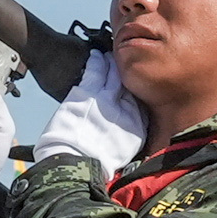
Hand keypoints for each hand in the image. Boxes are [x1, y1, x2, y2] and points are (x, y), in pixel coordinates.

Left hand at [39, 50, 147, 181]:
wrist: (76, 162)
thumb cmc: (97, 162)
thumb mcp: (126, 149)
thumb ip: (131, 131)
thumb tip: (131, 120)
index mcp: (136, 123)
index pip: (140, 98)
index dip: (136, 87)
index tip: (134, 81)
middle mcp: (124, 106)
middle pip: (128, 81)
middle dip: (127, 71)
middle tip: (126, 61)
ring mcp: (105, 97)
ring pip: (113, 72)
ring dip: (112, 62)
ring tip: (112, 56)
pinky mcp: (86, 92)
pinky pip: (95, 70)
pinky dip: (97, 60)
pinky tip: (97, 55)